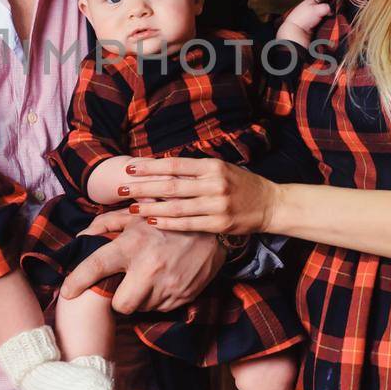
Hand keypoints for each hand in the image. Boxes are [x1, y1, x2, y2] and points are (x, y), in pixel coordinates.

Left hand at [58, 209, 224, 313]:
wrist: (212, 231)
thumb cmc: (166, 221)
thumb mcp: (136, 216)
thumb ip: (105, 224)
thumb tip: (81, 237)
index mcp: (132, 245)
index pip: (96, 267)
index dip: (76, 281)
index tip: (67, 292)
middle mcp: (149, 268)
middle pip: (120, 305)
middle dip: (119, 299)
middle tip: (124, 285)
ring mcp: (168, 286)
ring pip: (141, 308)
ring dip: (140, 297)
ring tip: (149, 277)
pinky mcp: (183, 296)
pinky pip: (160, 308)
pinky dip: (158, 299)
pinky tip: (164, 280)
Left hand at [115, 156, 279, 236]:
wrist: (270, 204)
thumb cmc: (240, 184)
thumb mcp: (220, 168)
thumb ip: (194, 169)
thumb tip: (160, 166)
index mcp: (213, 166)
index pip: (174, 165)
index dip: (150, 166)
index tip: (129, 167)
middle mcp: (214, 184)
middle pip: (170, 186)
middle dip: (142, 187)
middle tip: (120, 188)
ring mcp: (217, 205)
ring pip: (176, 207)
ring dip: (150, 208)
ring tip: (131, 208)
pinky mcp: (220, 224)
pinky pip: (188, 224)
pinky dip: (168, 223)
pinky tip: (152, 221)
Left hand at [275, 0, 336, 46]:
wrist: (296, 31)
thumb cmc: (303, 18)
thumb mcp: (317, 9)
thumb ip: (326, 7)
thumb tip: (331, 11)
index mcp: (310, 1)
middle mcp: (311, 7)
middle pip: (323, 2)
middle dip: (330, 2)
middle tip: (338, 1)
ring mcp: (312, 16)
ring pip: (323, 11)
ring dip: (330, 11)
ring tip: (336, 11)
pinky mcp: (313, 24)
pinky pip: (323, 19)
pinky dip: (327, 18)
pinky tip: (331, 20)